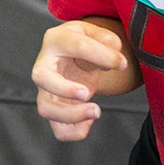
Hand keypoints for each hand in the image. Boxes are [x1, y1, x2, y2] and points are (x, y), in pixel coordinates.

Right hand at [33, 20, 126, 140]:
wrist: (71, 56)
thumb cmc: (83, 43)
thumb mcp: (94, 33)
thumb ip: (107, 39)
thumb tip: (115, 58)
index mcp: (56, 41)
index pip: (75, 46)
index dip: (102, 56)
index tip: (122, 64)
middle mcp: (44, 66)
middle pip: (41, 78)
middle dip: (64, 89)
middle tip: (87, 93)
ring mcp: (46, 90)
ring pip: (46, 109)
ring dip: (71, 115)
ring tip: (96, 111)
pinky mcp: (55, 109)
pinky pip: (58, 129)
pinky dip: (74, 131)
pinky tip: (89, 122)